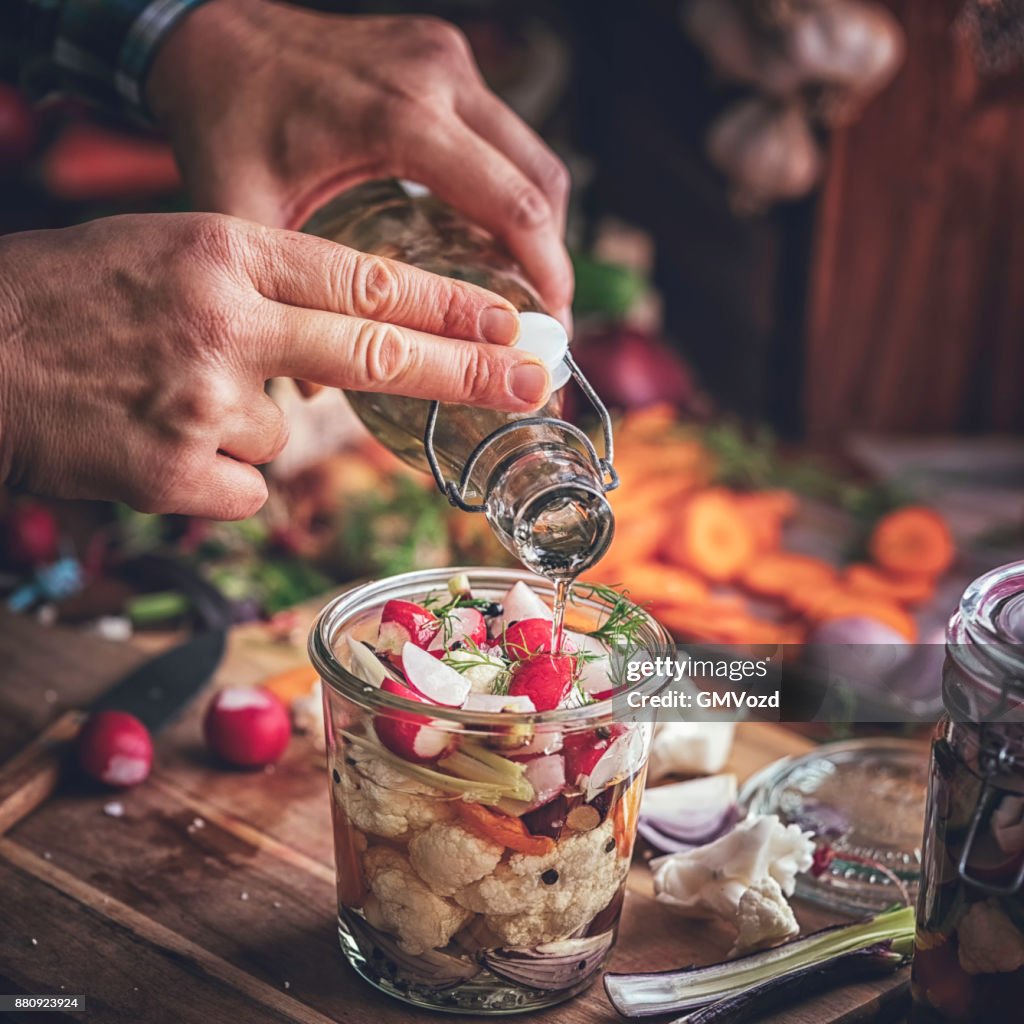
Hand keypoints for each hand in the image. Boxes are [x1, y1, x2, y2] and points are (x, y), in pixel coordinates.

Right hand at [0, 213, 548, 517]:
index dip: (450, 303)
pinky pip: (244, 487)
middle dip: (470, 370)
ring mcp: (203, 400)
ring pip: (288, 434)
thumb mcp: (173, 255)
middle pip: (379, 353)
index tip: (513, 318)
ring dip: (246, 427)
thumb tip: (358, 340)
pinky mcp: (177, 474)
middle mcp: (225, 320)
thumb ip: (268, 292)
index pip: (367, 279)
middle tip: (536, 379)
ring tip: (169, 400)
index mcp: (226, 251)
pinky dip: (216, 474)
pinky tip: (159, 445)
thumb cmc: (72, 299)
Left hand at [147, 0, 573, 322]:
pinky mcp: (444, 58)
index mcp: (401, 117)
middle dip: (552, 258)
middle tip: (542, 320)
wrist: (208, 30)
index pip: (514, 205)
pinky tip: (490, 235)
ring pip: (533, 155)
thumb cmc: (224, 115)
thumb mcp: (243, 208)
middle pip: (542, 181)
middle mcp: (439, 79)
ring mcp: (447, 61)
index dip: (546, 273)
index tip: (550, 326)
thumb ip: (281, 293)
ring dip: (537, 224)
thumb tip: (317, 387)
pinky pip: (504, 134)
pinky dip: (512, 189)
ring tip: (522, 287)